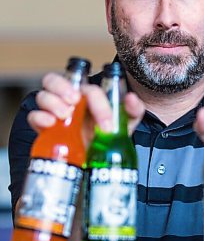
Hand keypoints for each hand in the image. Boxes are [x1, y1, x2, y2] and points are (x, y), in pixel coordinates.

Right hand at [28, 72, 145, 138]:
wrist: (100, 159)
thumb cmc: (110, 135)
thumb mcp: (126, 123)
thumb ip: (133, 109)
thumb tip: (131, 98)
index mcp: (88, 95)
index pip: (88, 88)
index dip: (97, 101)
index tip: (106, 122)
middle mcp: (68, 101)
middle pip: (54, 80)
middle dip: (62, 86)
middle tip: (74, 100)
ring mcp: (55, 113)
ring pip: (43, 95)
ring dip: (52, 102)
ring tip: (65, 115)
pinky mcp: (45, 129)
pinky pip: (34, 116)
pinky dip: (40, 117)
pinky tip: (51, 123)